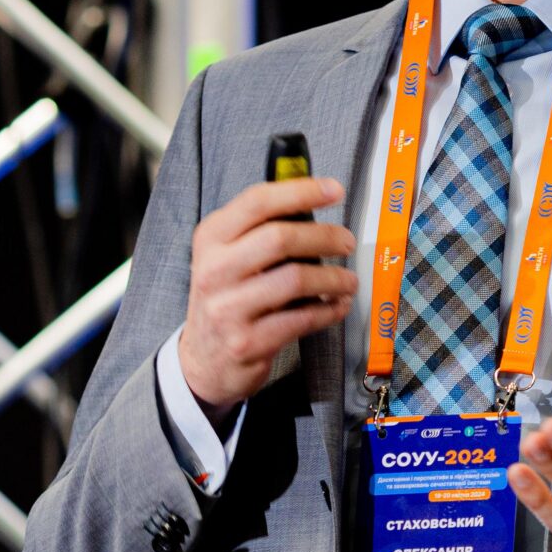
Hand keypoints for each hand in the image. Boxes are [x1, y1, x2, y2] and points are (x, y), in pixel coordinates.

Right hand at [177, 177, 357, 418]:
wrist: (203, 361)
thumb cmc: (227, 299)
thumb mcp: (228, 257)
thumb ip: (262, 229)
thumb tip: (314, 201)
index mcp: (211, 239)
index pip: (257, 202)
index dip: (301, 191)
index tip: (335, 190)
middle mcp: (214, 270)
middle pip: (280, 238)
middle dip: (325, 237)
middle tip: (347, 242)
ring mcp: (228, 308)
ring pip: (295, 279)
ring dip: (333, 278)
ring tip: (348, 280)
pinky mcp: (247, 342)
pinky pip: (301, 319)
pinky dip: (328, 310)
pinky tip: (337, 305)